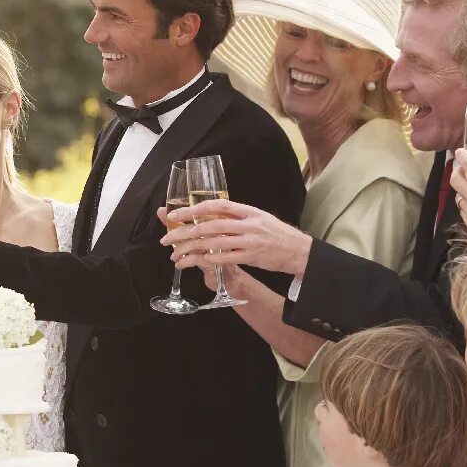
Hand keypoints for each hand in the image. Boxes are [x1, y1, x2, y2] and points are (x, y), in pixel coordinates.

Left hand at [161, 200, 312, 275]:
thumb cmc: (277, 234)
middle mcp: (248, 224)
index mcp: (248, 211)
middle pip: (210, 225)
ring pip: (213, 243)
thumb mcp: (259, 218)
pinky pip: (224, 258)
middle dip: (184, 232)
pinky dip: (208, 260)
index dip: (194, 208)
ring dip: (191, 250)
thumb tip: (213, 214)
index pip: (217, 205)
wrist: (299, 251)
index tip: (175, 214)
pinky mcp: (251, 257)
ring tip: (176, 255)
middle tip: (167, 238)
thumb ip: (237, 216)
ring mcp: (249, 241)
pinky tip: (196, 262)